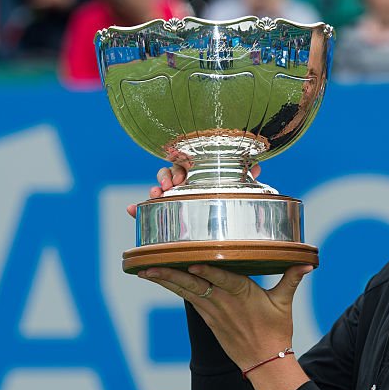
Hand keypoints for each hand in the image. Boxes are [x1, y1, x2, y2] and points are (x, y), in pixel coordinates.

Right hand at [126, 158, 260, 216]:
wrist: (226, 226)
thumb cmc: (228, 196)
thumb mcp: (235, 185)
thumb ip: (243, 175)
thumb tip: (256, 167)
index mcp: (199, 171)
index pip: (185, 163)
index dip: (179, 169)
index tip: (179, 179)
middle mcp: (184, 182)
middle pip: (169, 173)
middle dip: (165, 178)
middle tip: (168, 187)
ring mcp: (174, 196)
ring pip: (159, 188)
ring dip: (155, 190)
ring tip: (156, 196)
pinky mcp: (166, 211)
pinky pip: (148, 209)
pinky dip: (138, 209)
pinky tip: (131, 210)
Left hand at [137, 263, 311, 370]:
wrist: (265, 362)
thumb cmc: (276, 331)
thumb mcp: (284, 303)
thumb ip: (291, 279)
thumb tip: (308, 262)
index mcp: (244, 295)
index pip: (224, 280)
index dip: (208, 272)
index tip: (192, 264)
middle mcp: (224, 303)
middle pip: (194, 285)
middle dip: (171, 275)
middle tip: (149, 265)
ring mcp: (213, 312)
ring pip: (185, 292)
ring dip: (165, 280)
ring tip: (145, 270)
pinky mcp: (208, 319)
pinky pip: (188, 299)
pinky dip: (173, 288)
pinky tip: (160, 278)